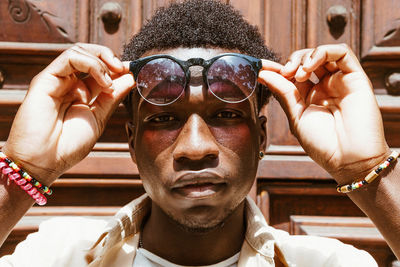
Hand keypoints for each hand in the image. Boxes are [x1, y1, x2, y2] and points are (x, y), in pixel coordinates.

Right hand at [2, 43, 134, 184]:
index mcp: (81, 94)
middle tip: (126, 69)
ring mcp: (57, 80)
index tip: (135, 72)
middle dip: (111, 58)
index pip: (101, 71)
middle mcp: (69, 83)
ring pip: (79, 51)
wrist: (45, 161)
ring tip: (114, 76)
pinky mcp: (46, 78)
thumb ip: (113, 98)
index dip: (118, 69)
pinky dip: (91, 64)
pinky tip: (103, 81)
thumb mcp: (98, 118)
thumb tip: (130, 78)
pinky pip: (69, 57)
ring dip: (102, 60)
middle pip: (90, 56)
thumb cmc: (69, 145)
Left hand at [259, 44, 389, 182]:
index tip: (260, 67)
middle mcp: (325, 87)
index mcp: (309, 97)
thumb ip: (282, 92)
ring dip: (304, 57)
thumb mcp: (296, 116)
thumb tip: (263, 74)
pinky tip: (309, 67)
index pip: (291, 75)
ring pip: (322, 53)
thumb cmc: (322, 143)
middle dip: (290, 62)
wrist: (348, 158)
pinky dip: (322, 52)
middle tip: (283, 73)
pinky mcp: (355, 77)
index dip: (276, 68)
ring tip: (298, 74)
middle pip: (305, 61)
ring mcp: (340, 81)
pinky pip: (342, 52)